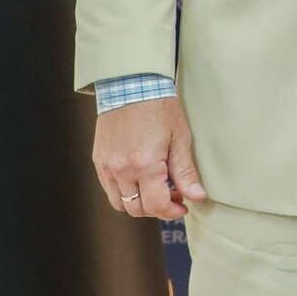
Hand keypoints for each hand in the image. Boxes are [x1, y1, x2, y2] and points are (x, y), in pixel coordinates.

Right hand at [92, 96, 206, 221]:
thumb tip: (197, 196)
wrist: (132, 84)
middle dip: (157, 208)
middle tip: (173, 196)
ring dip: (139, 203)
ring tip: (155, 187)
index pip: (155, 206)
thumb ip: (186, 172)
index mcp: (144, 165)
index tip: (182, 206)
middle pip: (136, 209)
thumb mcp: (180, 138)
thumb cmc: (159, 107)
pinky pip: (109, 188)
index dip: (171, 211)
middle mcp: (121, 169)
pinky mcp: (99, 160)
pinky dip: (124, 191)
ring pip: (119, 203)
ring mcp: (107, 166)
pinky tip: (139, 178)